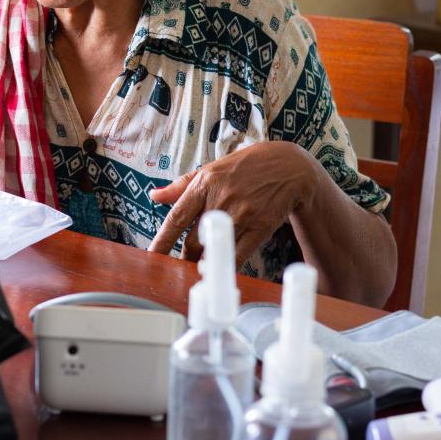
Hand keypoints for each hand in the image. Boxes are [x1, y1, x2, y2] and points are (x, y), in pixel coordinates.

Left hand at [145, 141, 321, 264]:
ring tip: (195, 272)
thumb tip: (154, 196)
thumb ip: (180, 186)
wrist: (288, 167)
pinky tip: (218, 271)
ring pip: (214, 249)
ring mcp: (242, 214)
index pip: (176, 217)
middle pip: (193, 240)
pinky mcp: (261, 226)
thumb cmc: (245, 168)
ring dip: (202, 265)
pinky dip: (226, 266)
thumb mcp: (210, 169)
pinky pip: (239, 254)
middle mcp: (220, 199)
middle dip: (183, 258)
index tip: (151, 257)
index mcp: (204, 184)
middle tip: (176, 268)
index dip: (162, 240)